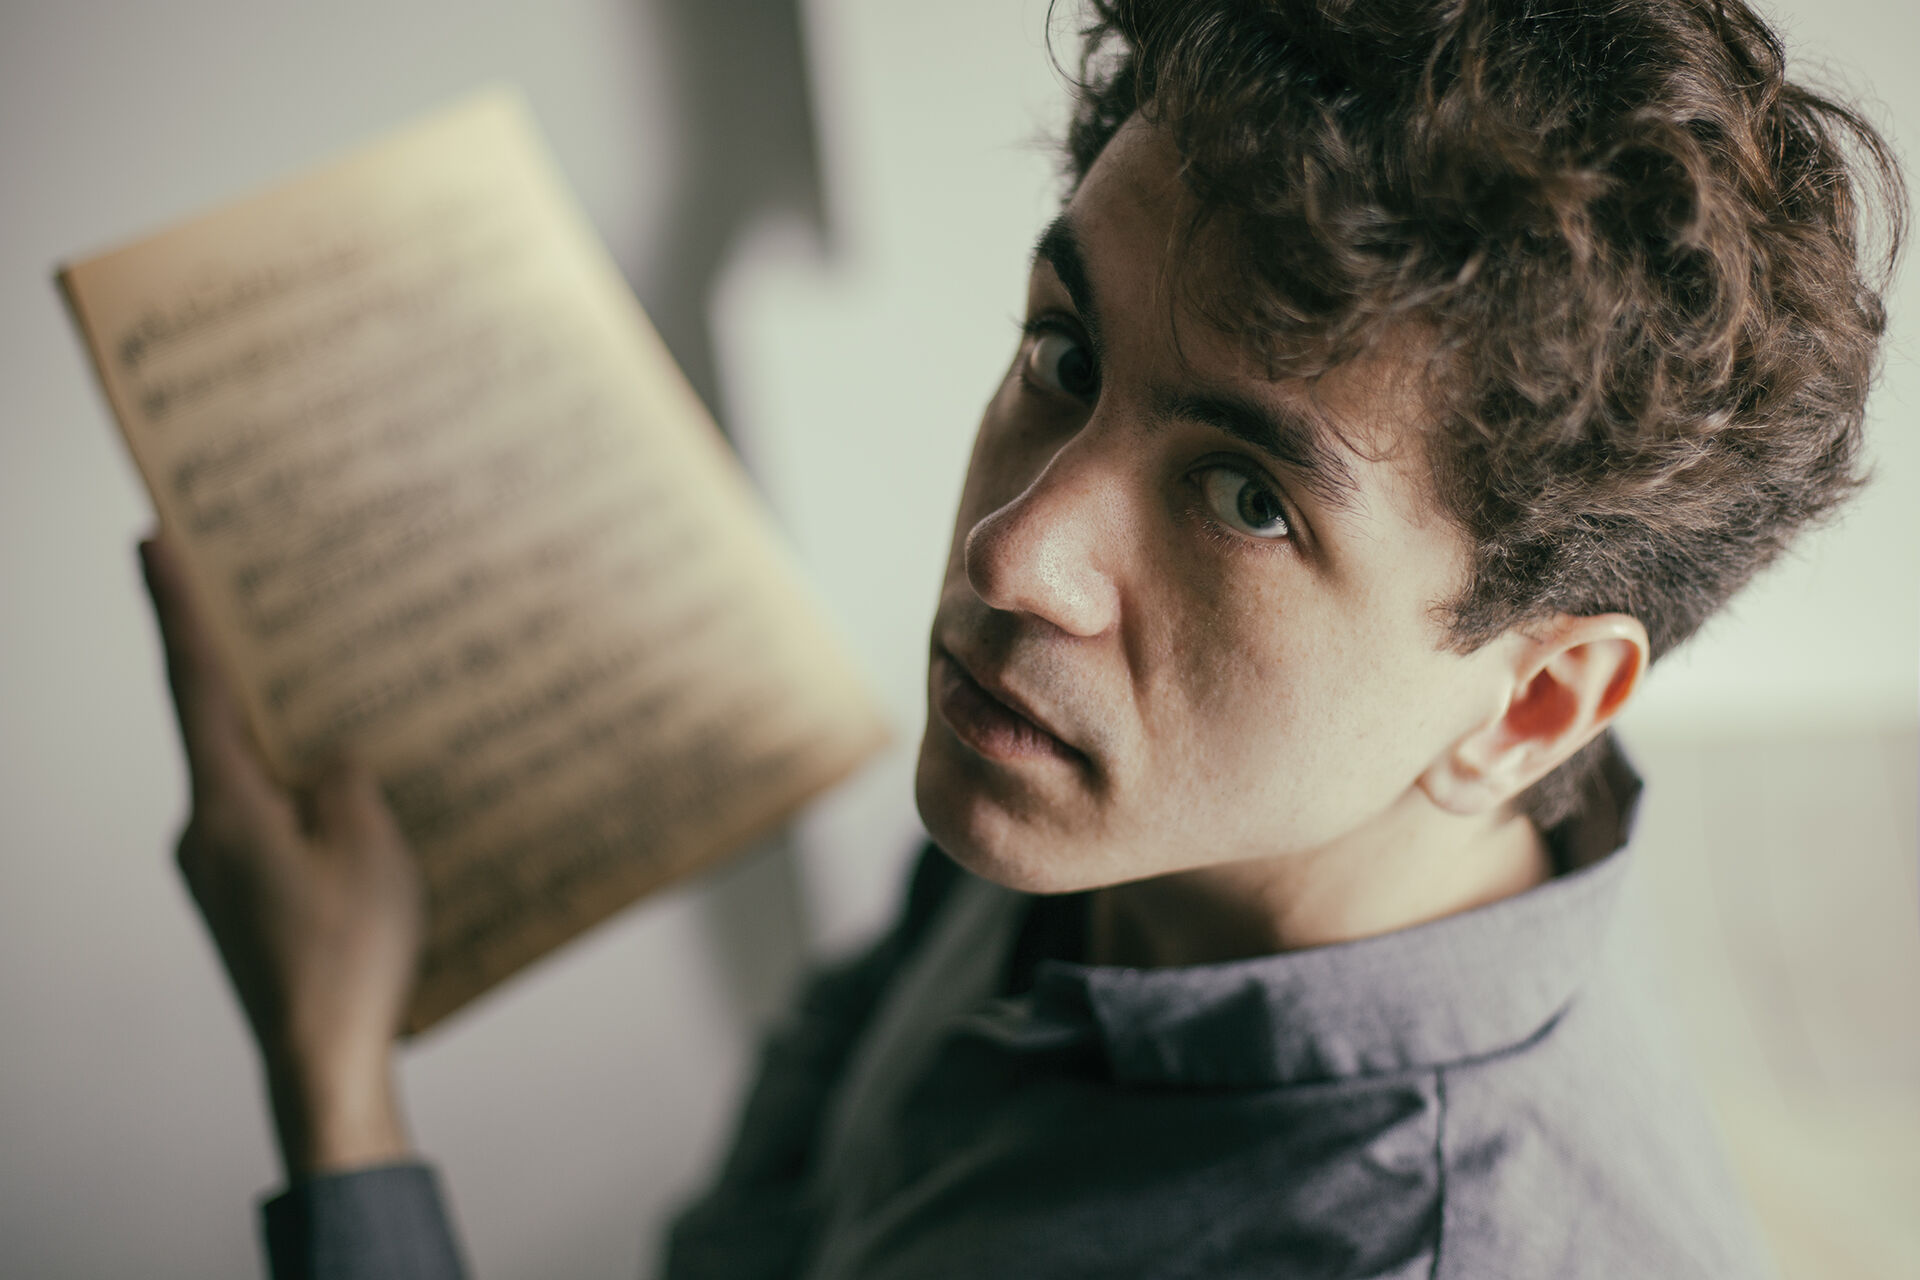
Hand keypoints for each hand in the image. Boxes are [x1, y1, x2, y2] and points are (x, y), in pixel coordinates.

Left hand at [140, 534, 422, 1176]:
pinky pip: (268, 821)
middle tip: (254, 597)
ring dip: (282, 737)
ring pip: (250, 777)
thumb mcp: (367, 841)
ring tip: (331, 703)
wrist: (320, 1060)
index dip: (177, 608)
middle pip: (217, 724)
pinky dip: (299, 794)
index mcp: (225, 805)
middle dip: (237, 664)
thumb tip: (327, 759)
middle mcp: (204, 831)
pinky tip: (347, 796)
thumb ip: (341, 777)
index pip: (196, 684)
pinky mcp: (244, 898)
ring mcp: (219, 870)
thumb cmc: (347, 954)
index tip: (155, 540)